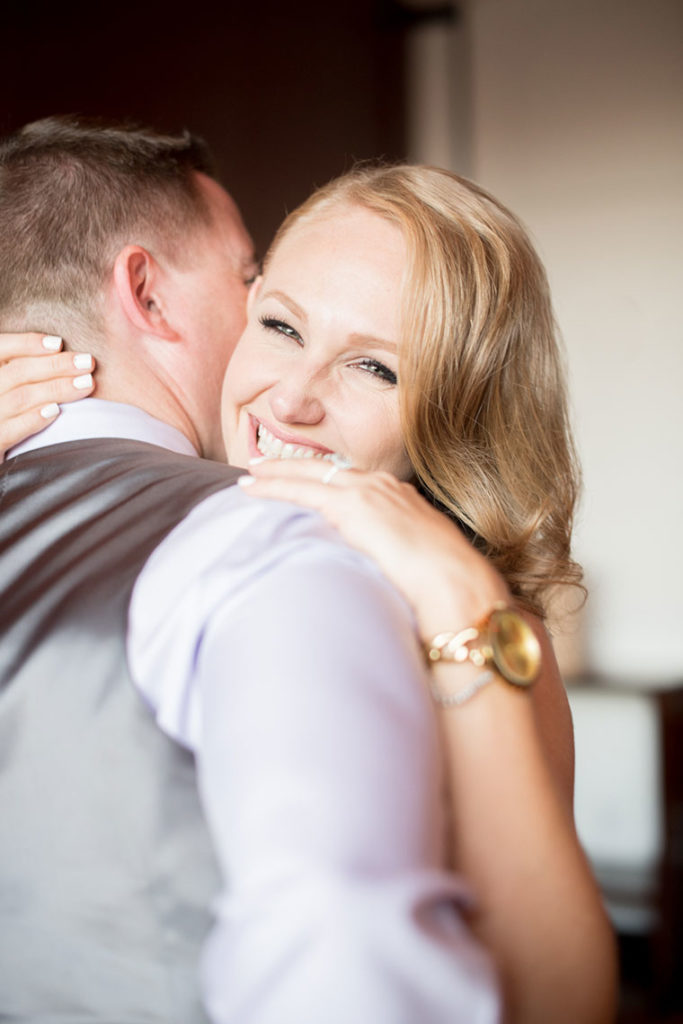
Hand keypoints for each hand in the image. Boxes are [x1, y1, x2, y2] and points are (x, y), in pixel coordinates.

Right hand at [0, 333, 95, 458]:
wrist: (6, 454)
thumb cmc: (10, 413)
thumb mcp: (12, 385)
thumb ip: (29, 372)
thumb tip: (63, 352)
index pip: (2, 348)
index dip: (27, 344)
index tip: (58, 343)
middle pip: (17, 372)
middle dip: (55, 365)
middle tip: (86, 362)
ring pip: (21, 397)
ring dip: (56, 389)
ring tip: (85, 383)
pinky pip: (13, 429)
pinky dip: (34, 418)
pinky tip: (56, 411)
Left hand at [239, 458, 508, 637]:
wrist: (453, 582)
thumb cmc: (444, 583)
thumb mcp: (419, 561)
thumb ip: (396, 555)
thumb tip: (380, 570)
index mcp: (401, 496)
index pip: (352, 480)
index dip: (324, 479)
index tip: (306, 481)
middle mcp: (383, 485)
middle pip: (326, 469)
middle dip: (293, 466)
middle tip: (264, 465)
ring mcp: (367, 491)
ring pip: (309, 473)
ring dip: (276, 473)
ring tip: (250, 474)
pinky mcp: (351, 505)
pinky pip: (301, 490)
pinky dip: (273, 487)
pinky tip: (251, 489)